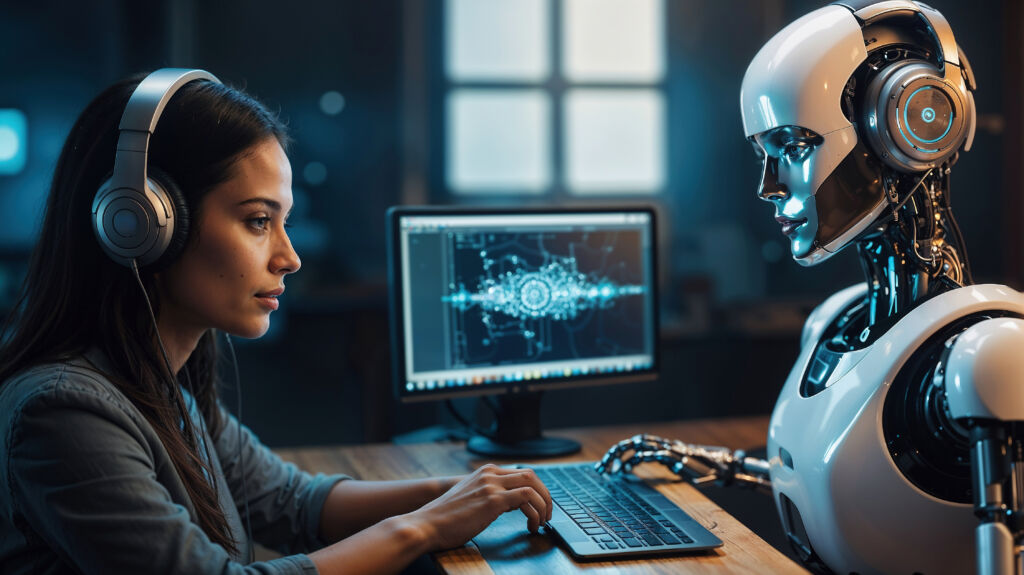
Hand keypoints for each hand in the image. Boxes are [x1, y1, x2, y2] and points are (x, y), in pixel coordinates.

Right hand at [405, 464, 551, 550]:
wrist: (425, 524)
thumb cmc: (444, 518)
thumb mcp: (469, 498)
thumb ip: (486, 494)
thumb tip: (507, 503)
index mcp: (485, 472)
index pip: (521, 473)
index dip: (536, 490)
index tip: (540, 506)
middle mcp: (489, 474)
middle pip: (531, 475)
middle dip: (545, 495)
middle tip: (548, 514)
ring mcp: (491, 485)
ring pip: (533, 485)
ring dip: (544, 505)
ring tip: (542, 522)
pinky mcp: (493, 500)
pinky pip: (527, 499)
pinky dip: (536, 513)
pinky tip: (531, 526)